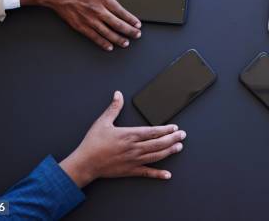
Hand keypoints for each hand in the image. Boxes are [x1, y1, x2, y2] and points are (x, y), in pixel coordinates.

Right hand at [20, 0, 141, 50]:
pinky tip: (109, 46)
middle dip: (128, 31)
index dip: (130, 19)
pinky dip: (102, 42)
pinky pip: (93, 36)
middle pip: (116, 24)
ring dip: (118, 39)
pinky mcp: (79, 25)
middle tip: (136, 35)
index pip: (120, 11)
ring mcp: (88, 19)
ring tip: (126, 43)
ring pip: (106, 32)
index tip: (137, 24)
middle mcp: (96, 9)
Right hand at [60, 91, 185, 186]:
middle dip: (173, 139)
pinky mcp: (130, 171)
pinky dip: (158, 174)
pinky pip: (147, 173)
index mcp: (129, 135)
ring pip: (156, 156)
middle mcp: (134, 148)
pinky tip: (167, 174)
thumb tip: (118, 95)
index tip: (175, 127)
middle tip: (182, 136)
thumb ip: (113, 108)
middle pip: (158, 144)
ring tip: (179, 147)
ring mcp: (133, 160)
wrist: (85, 163)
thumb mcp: (103, 121)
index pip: (153, 132)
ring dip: (169, 152)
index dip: (166, 129)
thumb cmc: (93, 143)